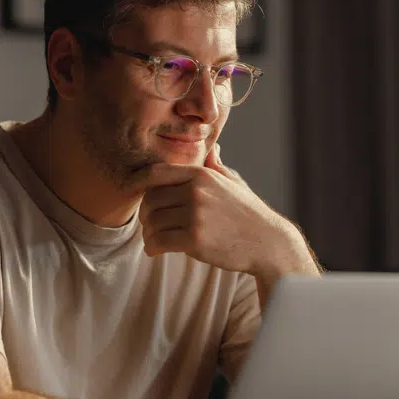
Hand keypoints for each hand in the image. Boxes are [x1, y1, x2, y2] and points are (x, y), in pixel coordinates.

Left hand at [128, 145, 312, 278]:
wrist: (267, 242)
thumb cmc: (248, 213)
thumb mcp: (233, 183)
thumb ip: (216, 166)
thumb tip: (212, 147)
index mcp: (201, 175)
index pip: (157, 173)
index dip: (138, 181)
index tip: (131, 190)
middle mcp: (196, 191)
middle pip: (151, 199)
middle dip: (146, 214)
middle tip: (149, 224)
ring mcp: (195, 215)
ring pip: (153, 222)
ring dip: (148, 234)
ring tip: (153, 239)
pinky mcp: (195, 239)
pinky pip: (159, 242)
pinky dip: (152, 248)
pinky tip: (154, 250)